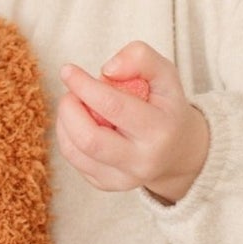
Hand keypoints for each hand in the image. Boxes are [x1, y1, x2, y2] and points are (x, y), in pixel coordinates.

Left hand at [57, 41, 209, 204]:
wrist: (177, 149)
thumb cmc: (165, 105)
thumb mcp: (165, 74)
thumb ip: (141, 58)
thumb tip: (107, 70)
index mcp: (160, 130)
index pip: (113, 106)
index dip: (84, 85)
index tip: (68, 70)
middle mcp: (143, 161)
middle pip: (89, 138)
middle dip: (70, 108)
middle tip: (71, 92)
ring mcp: (124, 178)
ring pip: (75, 151)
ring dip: (65, 121)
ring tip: (75, 104)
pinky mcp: (107, 185)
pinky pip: (74, 159)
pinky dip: (67, 135)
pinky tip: (79, 122)